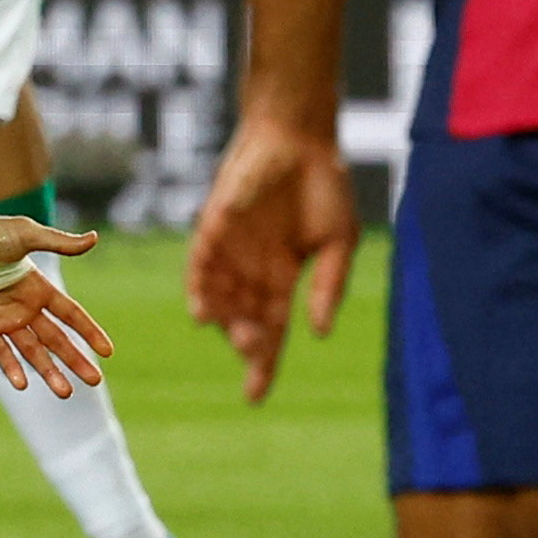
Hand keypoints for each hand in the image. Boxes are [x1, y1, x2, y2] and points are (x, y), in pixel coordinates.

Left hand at [0, 215, 111, 394]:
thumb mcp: (26, 235)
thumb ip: (59, 242)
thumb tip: (94, 238)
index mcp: (38, 287)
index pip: (71, 314)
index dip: (89, 331)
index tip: (108, 351)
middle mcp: (24, 307)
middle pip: (56, 340)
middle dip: (75, 360)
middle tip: (94, 380)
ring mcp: (2, 319)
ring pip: (32, 352)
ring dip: (49, 371)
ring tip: (65, 392)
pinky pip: (0, 353)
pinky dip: (11, 368)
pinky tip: (24, 384)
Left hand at [185, 115, 359, 402]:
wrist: (299, 139)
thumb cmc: (323, 189)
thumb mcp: (336, 242)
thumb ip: (329, 285)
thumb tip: (320, 333)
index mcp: (282, 279)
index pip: (272, 332)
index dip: (262, 366)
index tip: (253, 398)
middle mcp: (252, 271)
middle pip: (245, 319)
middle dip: (247, 340)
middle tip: (252, 352)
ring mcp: (231, 250)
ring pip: (220, 296)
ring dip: (223, 319)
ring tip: (229, 334)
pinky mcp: (214, 225)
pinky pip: (202, 263)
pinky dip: (201, 288)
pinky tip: (202, 312)